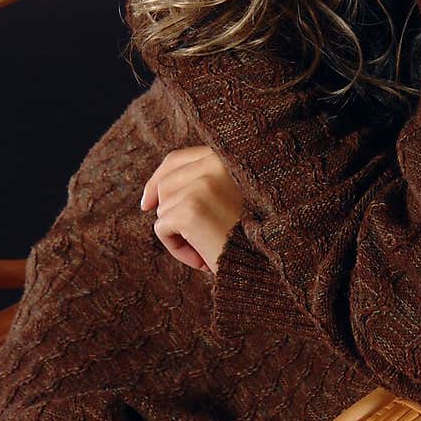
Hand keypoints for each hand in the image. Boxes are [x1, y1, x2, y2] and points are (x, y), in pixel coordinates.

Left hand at [141, 146, 244, 275]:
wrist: (273, 263)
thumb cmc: (255, 237)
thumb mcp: (234, 199)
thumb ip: (203, 184)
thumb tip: (153, 197)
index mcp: (226, 156)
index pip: (176, 160)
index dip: (156, 180)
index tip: (147, 204)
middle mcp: (214, 163)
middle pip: (165, 185)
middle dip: (171, 214)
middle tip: (199, 240)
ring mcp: (200, 185)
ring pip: (162, 208)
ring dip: (178, 234)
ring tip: (208, 248)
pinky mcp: (189, 209)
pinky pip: (162, 228)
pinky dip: (177, 248)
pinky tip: (204, 258)